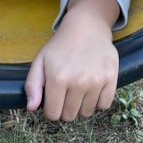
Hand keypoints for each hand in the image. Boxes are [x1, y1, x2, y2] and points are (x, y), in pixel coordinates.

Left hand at [24, 4, 118, 121]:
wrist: (87, 27)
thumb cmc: (60, 46)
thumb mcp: (40, 61)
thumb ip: (32, 86)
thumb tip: (31, 108)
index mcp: (57, 79)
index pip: (53, 115)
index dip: (50, 110)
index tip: (53, 100)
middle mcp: (78, 83)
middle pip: (69, 116)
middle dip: (65, 109)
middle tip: (66, 93)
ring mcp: (96, 82)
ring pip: (87, 113)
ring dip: (81, 105)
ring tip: (79, 89)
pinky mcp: (111, 79)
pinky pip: (104, 105)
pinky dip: (98, 101)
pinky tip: (93, 89)